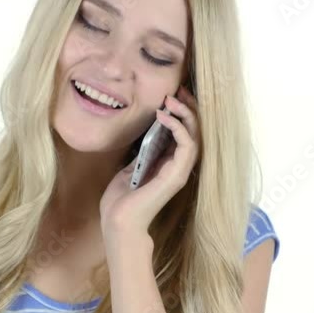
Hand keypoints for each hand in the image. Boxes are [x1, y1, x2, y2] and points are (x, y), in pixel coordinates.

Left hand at [99, 85, 199, 240]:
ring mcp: (179, 171)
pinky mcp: (176, 175)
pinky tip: (163, 115)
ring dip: (185, 114)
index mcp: (168, 164)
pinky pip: (186, 145)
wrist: (118, 222)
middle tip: (178, 90)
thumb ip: (142, 153)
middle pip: (194, 131)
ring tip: (171, 99)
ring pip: (195, 135)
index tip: (172, 95)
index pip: (184, 133)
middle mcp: (178, 167)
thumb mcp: (131, 168)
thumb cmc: (121, 200)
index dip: (182, 112)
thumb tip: (144, 134)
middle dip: (188, 107)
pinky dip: (177, 127)